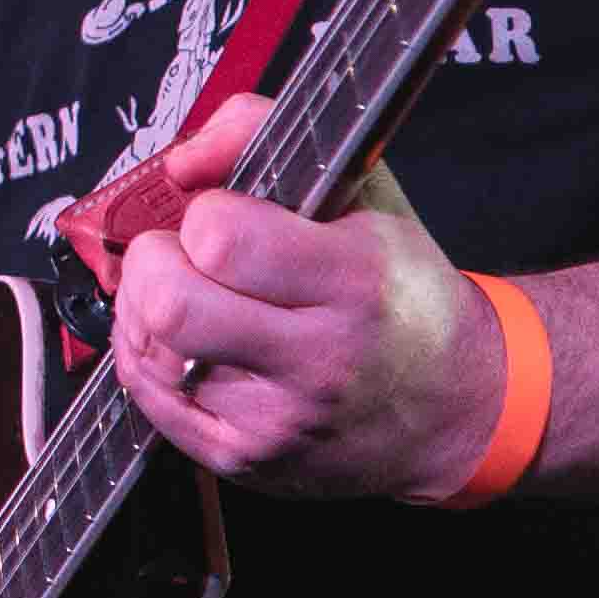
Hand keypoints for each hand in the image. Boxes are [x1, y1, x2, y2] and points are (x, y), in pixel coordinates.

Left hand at [104, 94, 503, 503]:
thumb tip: (180, 161)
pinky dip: (149, 357)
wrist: (452, 404)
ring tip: (189, 296)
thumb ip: (263, 136)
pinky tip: (184, 341)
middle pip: (171, 303)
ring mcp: (277, 420)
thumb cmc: (401, 292)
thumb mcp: (364, 192)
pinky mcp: (244, 461)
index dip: (204, 215)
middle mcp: (318, 358)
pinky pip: (147, 398)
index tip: (223, 218)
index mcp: (355, 280)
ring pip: (147, 350)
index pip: (221, 238)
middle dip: (154, 264)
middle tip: (182, 258)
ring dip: (146, 309)